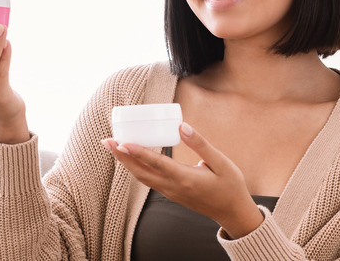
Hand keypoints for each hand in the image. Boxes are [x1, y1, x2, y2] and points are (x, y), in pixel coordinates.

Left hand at [102, 123, 263, 238]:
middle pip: (140, 172)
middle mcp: (174, 187)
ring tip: (114, 147)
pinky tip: (133, 157)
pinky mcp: (172, 193)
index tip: (122, 142)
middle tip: (106, 141)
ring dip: (126, 162)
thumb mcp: (221, 162)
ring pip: (142, 178)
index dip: (138, 152)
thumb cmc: (230, 185)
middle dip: (121, 157)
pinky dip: (137, 168)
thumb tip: (182, 126)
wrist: (232, 212)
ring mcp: (171, 192)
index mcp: (186, 179)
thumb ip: (200, 144)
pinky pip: (149, 180)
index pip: (156, 164)